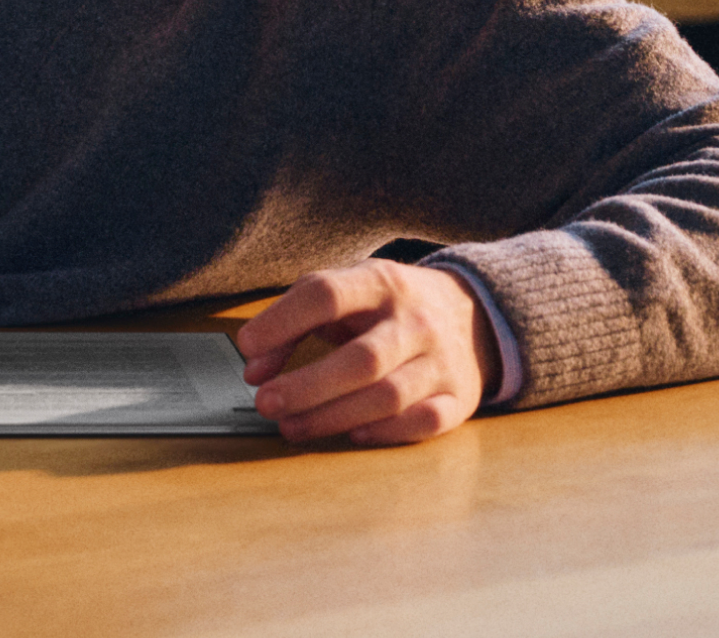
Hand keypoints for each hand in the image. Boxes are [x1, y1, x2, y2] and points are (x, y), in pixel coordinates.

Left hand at [234, 260, 498, 445]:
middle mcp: (415, 321)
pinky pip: (425, 422)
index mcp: (380, 283)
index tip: (246, 347)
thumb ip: (295, 322)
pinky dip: (386, 432)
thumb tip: (255, 368)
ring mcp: (442, 361)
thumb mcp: (346, 293)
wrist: (472, 313)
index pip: (327, 295)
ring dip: (333, 416)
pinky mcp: (459, 398)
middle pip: (361, 359)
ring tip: (291, 426)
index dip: (282, 322)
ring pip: (389, 396)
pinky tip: (352, 435)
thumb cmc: (387, 306)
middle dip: (307, 385)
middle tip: (265, 403)